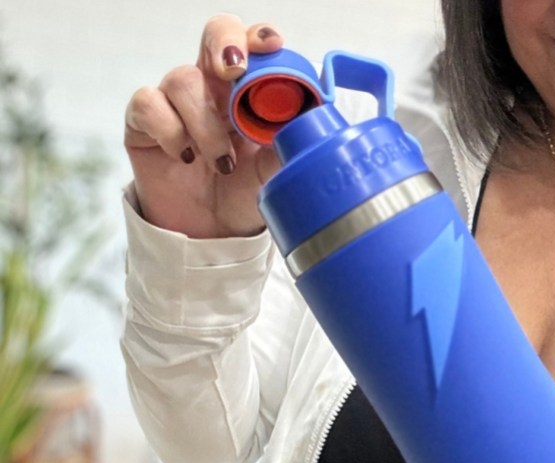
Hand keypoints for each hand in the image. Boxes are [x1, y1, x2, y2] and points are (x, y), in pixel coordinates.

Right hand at [124, 15, 283, 237]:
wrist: (210, 232)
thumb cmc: (243, 194)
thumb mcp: (272, 174)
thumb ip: (286, 149)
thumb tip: (307, 127)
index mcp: (249, 91)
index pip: (253, 45)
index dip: (260, 37)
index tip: (272, 46)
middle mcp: (214, 86)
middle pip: (215, 34)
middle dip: (225, 44)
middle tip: (234, 71)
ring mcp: (177, 100)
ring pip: (183, 80)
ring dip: (206, 123)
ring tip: (222, 162)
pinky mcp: (145, 121)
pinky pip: (149, 104)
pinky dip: (169, 131)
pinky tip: (184, 156)